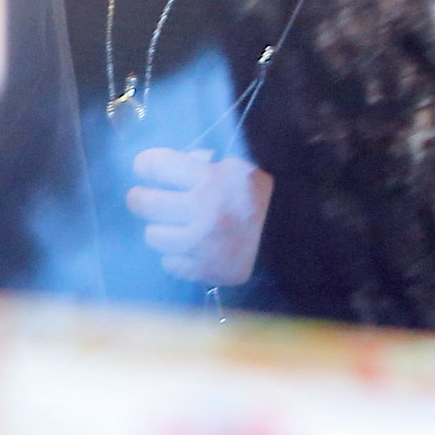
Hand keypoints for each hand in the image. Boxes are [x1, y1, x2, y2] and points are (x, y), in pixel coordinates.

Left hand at [126, 148, 272, 286]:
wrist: (292, 236)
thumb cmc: (261, 196)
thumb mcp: (236, 168)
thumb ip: (201, 164)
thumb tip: (164, 168)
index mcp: (210, 178)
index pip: (154, 165)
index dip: (146, 165)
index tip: (147, 168)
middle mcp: (202, 211)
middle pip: (142, 202)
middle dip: (141, 197)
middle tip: (145, 198)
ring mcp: (202, 245)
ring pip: (153, 236)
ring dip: (161, 229)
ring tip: (175, 225)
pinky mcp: (205, 270)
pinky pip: (170, 263)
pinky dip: (178, 256)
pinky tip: (192, 248)